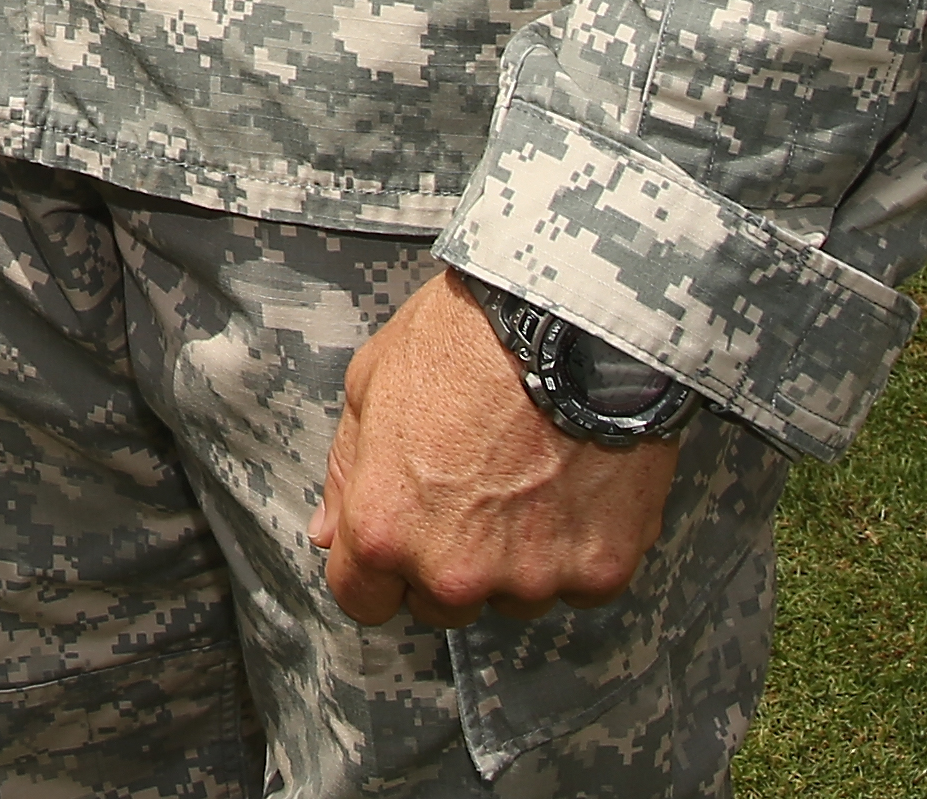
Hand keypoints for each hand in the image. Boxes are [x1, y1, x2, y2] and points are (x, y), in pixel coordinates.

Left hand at [306, 272, 684, 628]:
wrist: (573, 322)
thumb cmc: (462, 340)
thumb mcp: (370, 384)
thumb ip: (344, 472)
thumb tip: (327, 532)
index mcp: (384, 530)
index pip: (363, 600)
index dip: (376, 569)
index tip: (399, 536)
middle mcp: (454, 572)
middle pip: (440, 604)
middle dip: (447, 561)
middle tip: (473, 489)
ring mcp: (531, 578)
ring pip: (514, 596)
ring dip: (517, 558)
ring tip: (531, 478)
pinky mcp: (599, 572)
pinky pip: (580, 584)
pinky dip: (579, 548)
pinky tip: (577, 485)